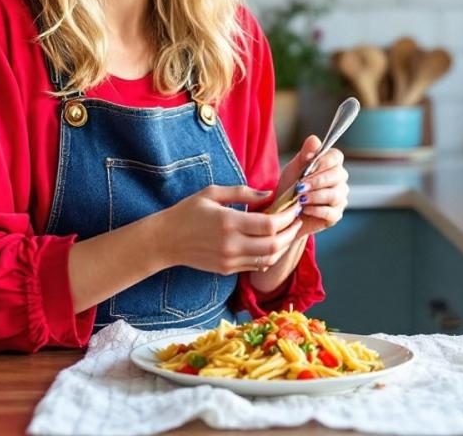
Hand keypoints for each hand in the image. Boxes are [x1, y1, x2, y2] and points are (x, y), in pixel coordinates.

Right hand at [159, 185, 302, 274]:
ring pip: (269, 259)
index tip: (295, 207)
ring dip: (283, 246)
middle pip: (274, 245)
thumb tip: (269, 194)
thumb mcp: (212, 193)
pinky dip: (269, 256)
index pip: (270, 225)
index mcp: (229, 222)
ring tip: (287, 232)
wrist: (165, 240)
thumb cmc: (187, 212)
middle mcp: (232, 244)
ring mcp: (230, 260)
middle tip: (297, 220)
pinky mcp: (227, 270)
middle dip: (291, 232)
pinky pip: (256, 266)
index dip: (287, 217)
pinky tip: (271, 244)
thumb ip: (242, 192)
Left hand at [276, 135, 349, 238]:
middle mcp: (339, 180)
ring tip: (300, 198)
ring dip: (315, 196)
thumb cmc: (291, 185)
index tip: (310, 166)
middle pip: (338, 176)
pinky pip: (331, 212)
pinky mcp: (335, 215)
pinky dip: (317, 210)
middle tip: (300, 186)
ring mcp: (340, 198)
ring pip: (335, 194)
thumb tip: (314, 140)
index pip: (336, 157)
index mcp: (331, 164)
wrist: (283, 209)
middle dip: (317, 181)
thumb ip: (306, 153)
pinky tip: (305, 209)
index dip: (324, 161)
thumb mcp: (294, 167)